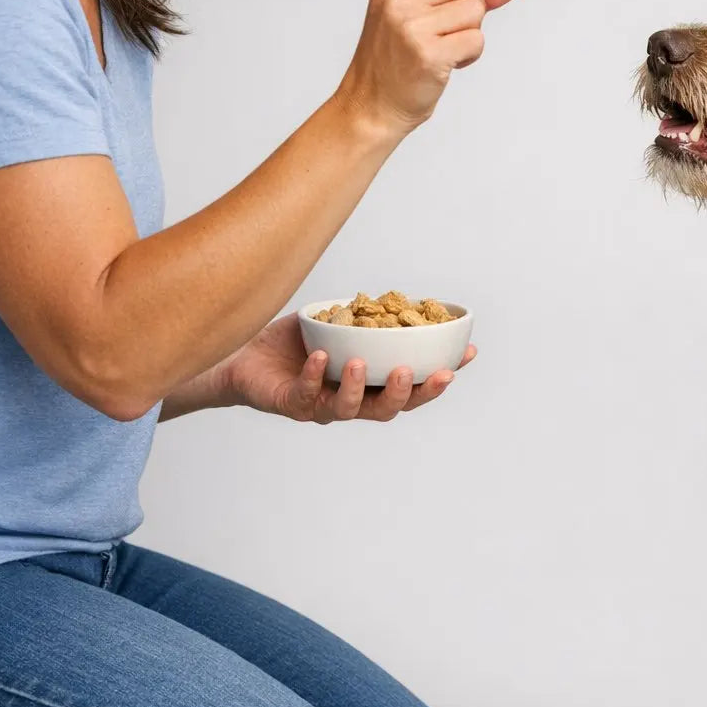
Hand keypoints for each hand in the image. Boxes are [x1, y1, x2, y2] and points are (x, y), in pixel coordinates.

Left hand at [221, 314, 475, 423]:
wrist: (239, 355)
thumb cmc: (291, 342)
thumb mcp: (334, 324)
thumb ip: (364, 318)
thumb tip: (396, 297)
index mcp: (369, 383)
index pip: (413, 385)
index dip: (441, 375)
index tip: (466, 354)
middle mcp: (350, 400)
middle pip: (389, 408)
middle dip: (409, 393)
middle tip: (418, 373)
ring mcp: (320, 406)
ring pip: (350, 409)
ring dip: (359, 388)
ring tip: (361, 364)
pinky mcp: (290, 404)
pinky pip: (306, 395)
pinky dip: (315, 376)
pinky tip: (321, 358)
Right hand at [333, 0, 530, 138]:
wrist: (371, 106)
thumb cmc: (400, 64)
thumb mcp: (423, 18)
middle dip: (474, 6)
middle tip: (454, 31)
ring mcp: (410, 26)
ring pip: (474, 11)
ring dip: (472, 34)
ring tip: (447, 51)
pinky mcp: (427, 53)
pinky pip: (476, 40)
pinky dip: (471, 54)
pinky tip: (449, 64)